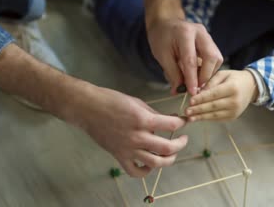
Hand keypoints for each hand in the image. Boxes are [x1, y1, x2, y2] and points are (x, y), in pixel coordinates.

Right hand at [66, 85, 188, 177]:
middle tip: (183, 138)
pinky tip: (150, 163)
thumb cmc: (111, 101)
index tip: (185, 121)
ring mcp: (128, 149)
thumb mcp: (137, 102)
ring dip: (169, 159)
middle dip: (181, 143)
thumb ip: (155, 113)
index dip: (182, 122)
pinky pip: (135, 171)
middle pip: (168, 148)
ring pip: (155, 163)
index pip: (172, 125)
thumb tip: (171, 118)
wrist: (88, 108)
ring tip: (172, 153)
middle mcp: (137, 137)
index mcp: (143, 119)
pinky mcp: (119, 156)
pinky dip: (146, 171)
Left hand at [147, 18, 222, 94]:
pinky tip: (199, 74)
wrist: (165, 23)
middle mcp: (200, 32)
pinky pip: (215, 57)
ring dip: (209, 73)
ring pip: (216, 58)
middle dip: (206, 76)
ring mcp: (207, 36)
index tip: (192, 92)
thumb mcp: (161, 55)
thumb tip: (179, 91)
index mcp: (184, 33)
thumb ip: (172, 73)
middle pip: (211, 57)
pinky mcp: (210, 41)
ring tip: (197, 82)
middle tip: (197, 88)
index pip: (191, 60)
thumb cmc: (161, 38)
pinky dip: (209, 69)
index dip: (192, 78)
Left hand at [185, 70, 258, 120]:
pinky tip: (198, 118)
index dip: (201, 98)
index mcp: (232, 88)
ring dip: (201, 117)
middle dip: (198, 109)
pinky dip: (207, 118)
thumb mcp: (222, 74)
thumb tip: (198, 92)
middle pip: (213, 106)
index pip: (214, 94)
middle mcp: (234, 101)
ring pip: (215, 115)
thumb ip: (210, 82)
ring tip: (189, 117)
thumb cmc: (234, 78)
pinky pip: (218, 118)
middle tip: (186, 111)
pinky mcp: (233, 117)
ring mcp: (235, 111)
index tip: (190, 101)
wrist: (250, 87)